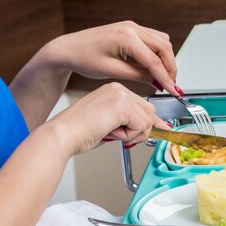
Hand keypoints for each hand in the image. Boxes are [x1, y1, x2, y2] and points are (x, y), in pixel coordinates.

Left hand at [48, 21, 180, 95]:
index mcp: (126, 37)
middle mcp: (132, 28)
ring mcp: (132, 26)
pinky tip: (155, 67)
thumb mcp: (113, 71)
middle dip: (170, 68)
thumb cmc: (85, 58)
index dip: (166, 78)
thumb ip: (138, 76)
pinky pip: (154, 39)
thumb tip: (157, 82)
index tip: (173, 91)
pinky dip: (158, 53)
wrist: (70, 48)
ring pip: (162, 41)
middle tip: (171, 86)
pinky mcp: (131, 29)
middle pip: (164, 47)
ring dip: (166, 59)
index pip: (154, 61)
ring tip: (164, 78)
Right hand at [48, 82, 169, 155]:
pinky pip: (141, 126)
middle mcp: (118, 89)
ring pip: (147, 120)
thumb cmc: (78, 133)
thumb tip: (149, 130)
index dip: (150, 122)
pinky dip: (129, 136)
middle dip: (141, 130)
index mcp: (113, 91)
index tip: (162, 128)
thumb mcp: (109, 125)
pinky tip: (111, 132)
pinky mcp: (122, 106)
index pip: (143, 105)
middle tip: (120, 136)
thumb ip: (128, 124)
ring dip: (133, 134)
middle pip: (150, 112)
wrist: (63, 135)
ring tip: (111, 132)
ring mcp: (120, 95)